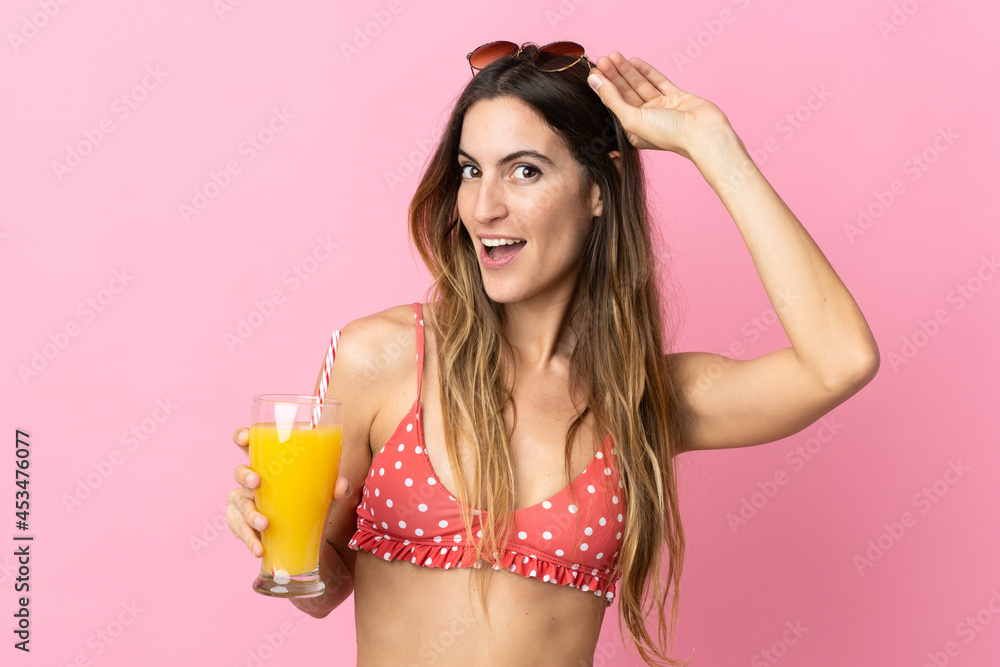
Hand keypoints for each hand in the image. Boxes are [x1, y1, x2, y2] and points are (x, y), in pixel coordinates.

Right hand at [225, 426, 353, 558]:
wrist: (302, 537)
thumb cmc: (307, 502)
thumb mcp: (323, 494)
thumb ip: (335, 489)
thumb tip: (341, 485)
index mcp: (268, 465)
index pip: (250, 445)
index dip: (243, 437)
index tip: (246, 437)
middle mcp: (252, 481)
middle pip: (239, 471)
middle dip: (245, 475)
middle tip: (257, 482)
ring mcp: (244, 502)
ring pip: (239, 504)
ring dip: (250, 514)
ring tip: (264, 524)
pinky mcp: (241, 524)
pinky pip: (239, 530)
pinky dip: (249, 539)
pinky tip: (259, 548)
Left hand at [587, 51, 731, 160]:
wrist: (704, 133)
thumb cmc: (668, 134)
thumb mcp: (632, 118)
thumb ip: (612, 99)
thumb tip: (594, 81)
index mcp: (634, 130)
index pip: (614, 105)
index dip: (603, 88)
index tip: (593, 72)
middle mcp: (647, 120)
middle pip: (626, 93)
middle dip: (613, 76)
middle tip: (602, 59)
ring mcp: (662, 108)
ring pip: (640, 85)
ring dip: (627, 71)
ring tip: (613, 55)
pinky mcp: (676, 98)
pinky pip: (658, 82)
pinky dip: (646, 72)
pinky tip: (634, 61)